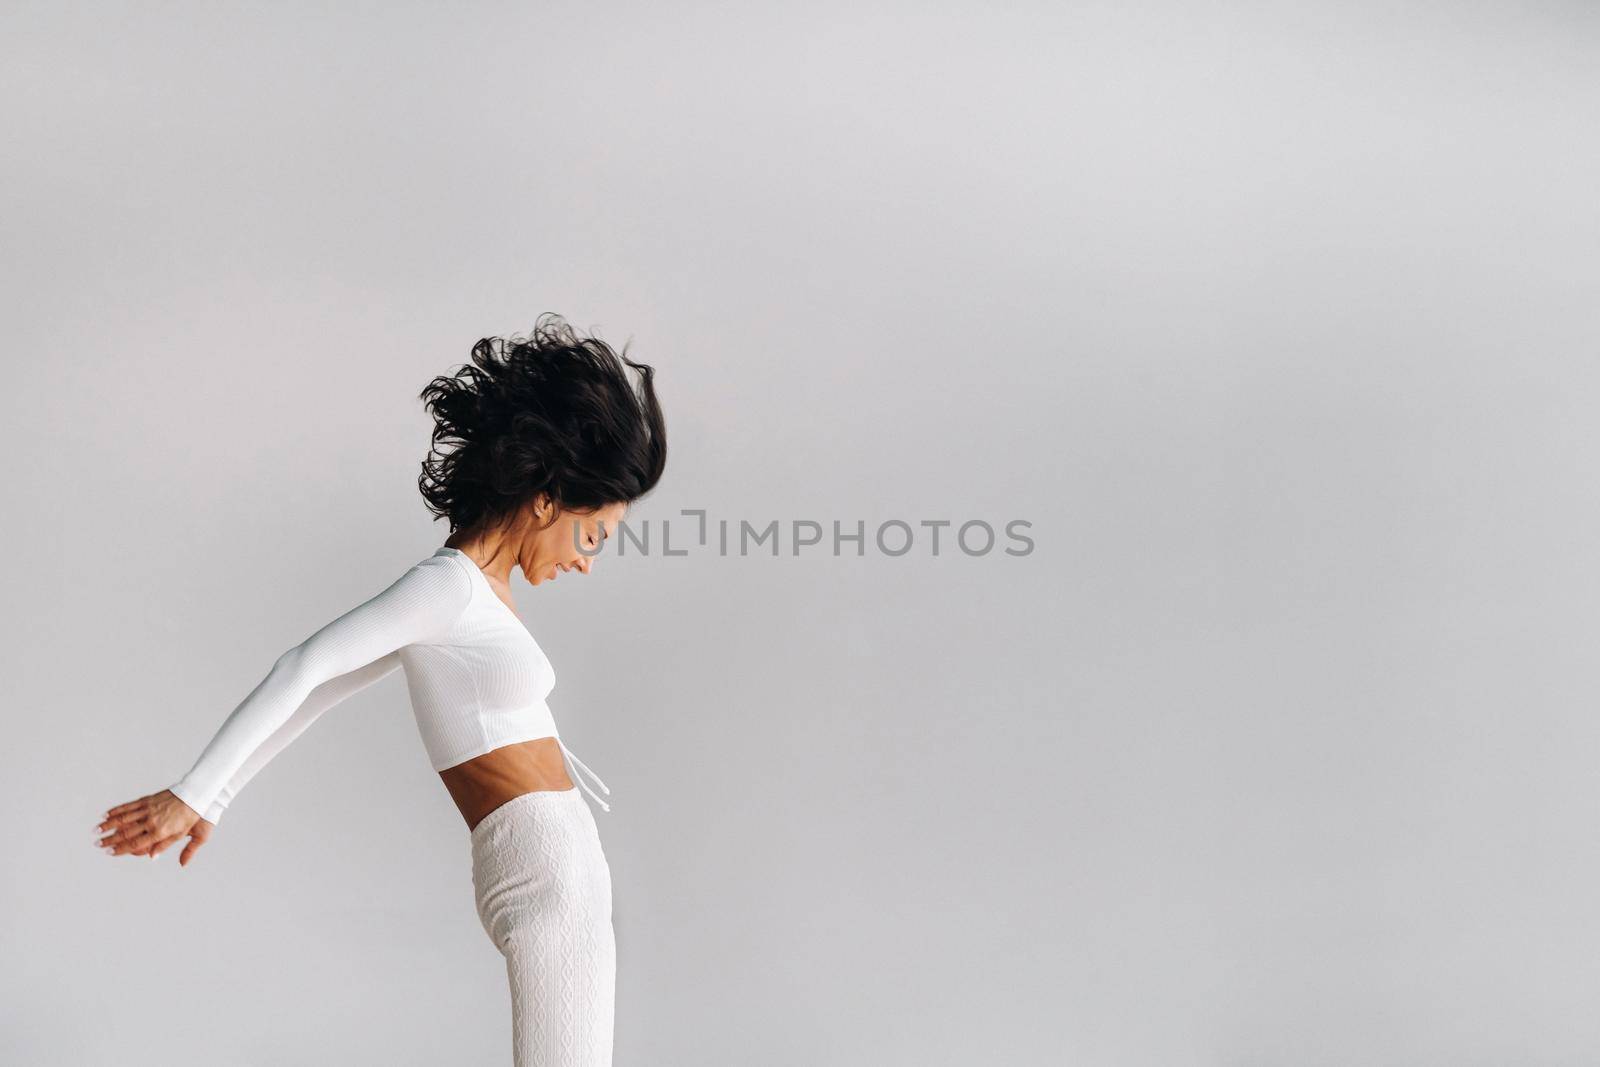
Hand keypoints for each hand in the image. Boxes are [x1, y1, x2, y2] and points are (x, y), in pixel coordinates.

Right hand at [97, 790, 213, 865]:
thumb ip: (165, 846)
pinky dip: (117, 810)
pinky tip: (107, 814)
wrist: (194, 795)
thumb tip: (152, 858)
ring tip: (96, 830)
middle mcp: (151, 821)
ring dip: (108, 824)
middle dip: (109, 839)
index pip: (135, 843)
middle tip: (97, 844)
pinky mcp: (147, 800)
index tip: (109, 853)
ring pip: (123, 818)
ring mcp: (148, 809)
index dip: (120, 849)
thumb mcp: (182, 835)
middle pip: (125, 832)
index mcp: (159, 832)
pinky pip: (129, 806)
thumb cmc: (190, 817)